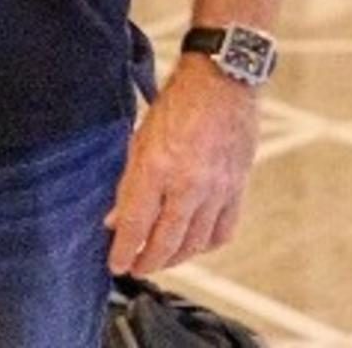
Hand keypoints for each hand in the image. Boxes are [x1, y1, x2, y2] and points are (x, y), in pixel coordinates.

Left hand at [106, 58, 259, 274]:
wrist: (222, 84)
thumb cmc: (176, 105)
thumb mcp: (139, 139)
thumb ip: (128, 183)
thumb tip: (114, 219)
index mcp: (157, 168)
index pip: (136, 224)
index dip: (123, 250)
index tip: (115, 265)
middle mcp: (189, 185)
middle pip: (166, 241)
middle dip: (147, 261)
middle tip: (134, 268)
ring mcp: (217, 190)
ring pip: (195, 243)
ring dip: (175, 258)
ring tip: (158, 260)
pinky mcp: (237, 190)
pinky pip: (222, 232)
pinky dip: (205, 245)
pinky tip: (192, 245)